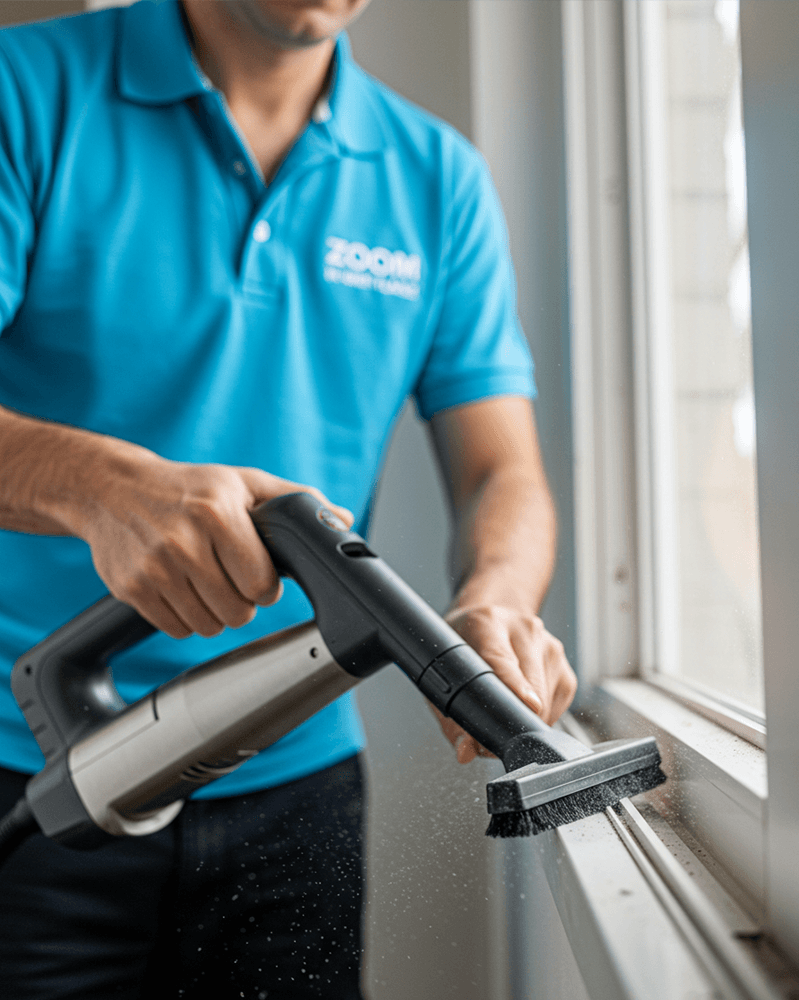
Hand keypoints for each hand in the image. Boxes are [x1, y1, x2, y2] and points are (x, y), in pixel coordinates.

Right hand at [73, 452, 351, 638]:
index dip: (266, 585)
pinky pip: (177, 629)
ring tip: (207, 581)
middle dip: (242, 600)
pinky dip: (186, 617)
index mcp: (216, 513)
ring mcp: (154, 568)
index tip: (258, 572)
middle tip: (232, 577)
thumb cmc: (190, 488)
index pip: (262, 586)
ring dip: (215, 612)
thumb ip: (293, 500)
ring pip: (208, 626)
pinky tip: (183, 588)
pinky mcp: (132, 589)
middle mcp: (183, 541)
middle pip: (237, 612)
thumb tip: (342, 519)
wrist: (113, 489)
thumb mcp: (243, 482)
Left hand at [432, 604, 576, 762]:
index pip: (502, 659)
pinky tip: (520, 703)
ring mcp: (549, 645)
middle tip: (488, 740)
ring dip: (526, 720)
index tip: (527, 705)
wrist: (490, 614)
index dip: (515, 685)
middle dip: (513, 721)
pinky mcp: (564, 665)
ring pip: (547, 700)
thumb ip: (452, 717)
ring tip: (502, 714)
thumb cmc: (464, 643)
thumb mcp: (445, 670)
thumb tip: (466, 752)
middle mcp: (523, 630)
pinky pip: (557, 704)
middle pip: (531, 685)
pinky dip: (540, 715)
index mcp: (487, 624)